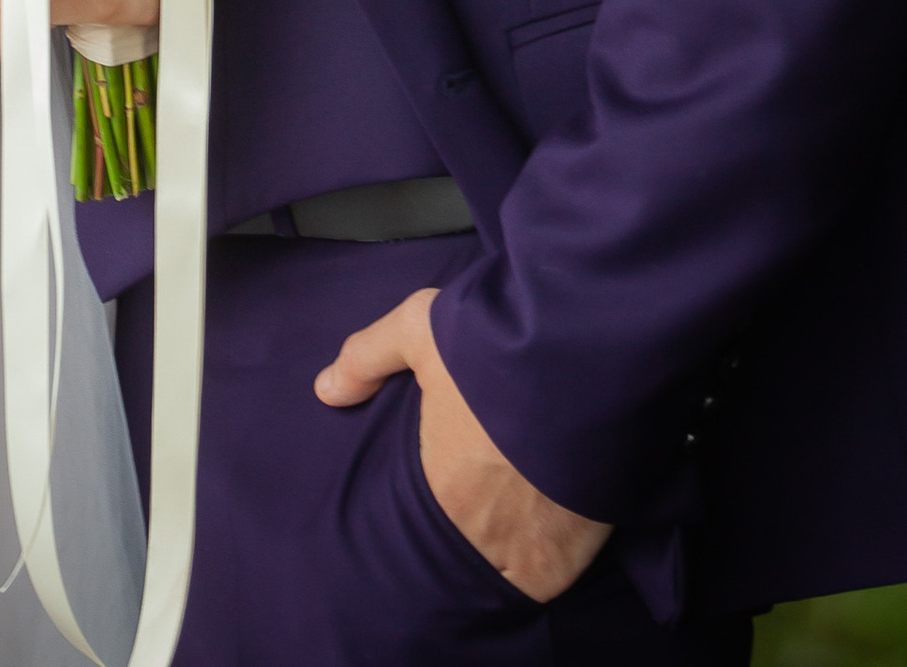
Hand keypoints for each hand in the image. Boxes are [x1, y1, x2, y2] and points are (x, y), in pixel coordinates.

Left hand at [318, 286, 609, 602]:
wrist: (581, 355)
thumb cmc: (494, 344)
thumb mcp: (419, 330)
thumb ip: (367, 359)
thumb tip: (324, 391)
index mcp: (442, 491)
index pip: (424, 528)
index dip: (436, 511)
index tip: (447, 495)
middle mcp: (485, 534)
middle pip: (469, 555)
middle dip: (471, 535)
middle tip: (481, 506)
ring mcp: (534, 550)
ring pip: (511, 573)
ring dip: (509, 554)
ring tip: (514, 519)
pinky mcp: (578, 552)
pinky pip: (555, 576)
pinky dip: (549, 563)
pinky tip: (550, 529)